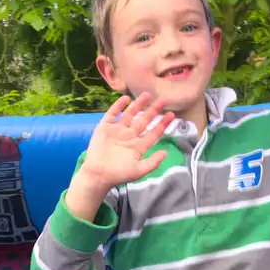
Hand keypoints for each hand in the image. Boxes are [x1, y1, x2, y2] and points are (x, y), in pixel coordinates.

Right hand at [70, 92, 171, 214]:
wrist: (98, 174)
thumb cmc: (118, 175)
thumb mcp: (139, 170)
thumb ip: (153, 162)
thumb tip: (166, 153)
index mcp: (138, 146)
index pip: (153, 133)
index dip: (162, 124)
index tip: (172, 115)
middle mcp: (129, 136)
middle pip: (144, 121)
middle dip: (153, 111)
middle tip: (163, 100)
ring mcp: (117, 130)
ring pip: (130, 114)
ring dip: (138, 104)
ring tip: (147, 95)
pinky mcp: (105, 127)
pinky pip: (113, 113)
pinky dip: (118, 106)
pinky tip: (126, 98)